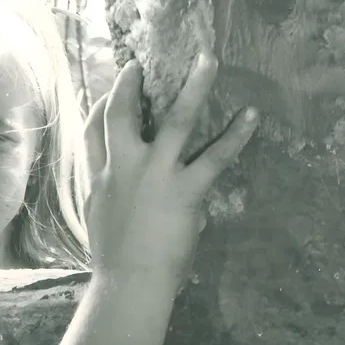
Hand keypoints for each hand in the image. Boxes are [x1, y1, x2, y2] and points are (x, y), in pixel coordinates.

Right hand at [84, 52, 257, 282]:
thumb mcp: (105, 221)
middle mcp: (124, 168)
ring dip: (194, 87)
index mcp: (101, 179)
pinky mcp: (185, 191)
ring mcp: (155, 175)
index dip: (97, 107)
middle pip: (120, 115)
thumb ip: (119, 197)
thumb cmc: (117, 261)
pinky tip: (251, 114)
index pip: (92, 133)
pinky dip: (236, 135)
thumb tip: (145, 191)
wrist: (128, 285)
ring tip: (209, 59)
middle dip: (128, 85)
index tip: (107, 92)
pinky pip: (215, 157)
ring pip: (176, 121)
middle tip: (140, 63)